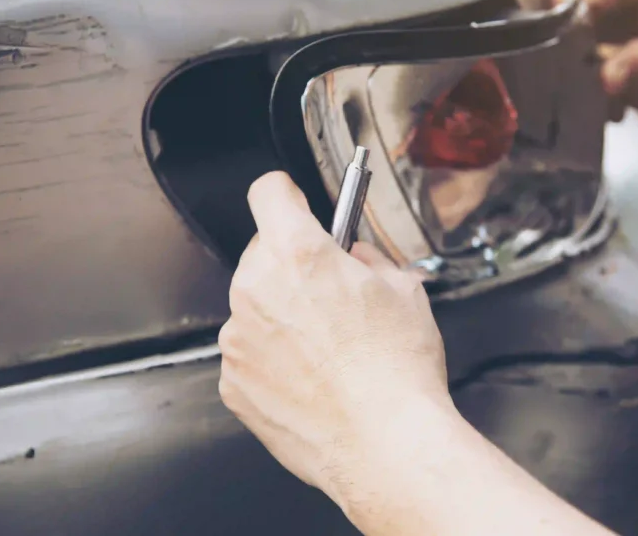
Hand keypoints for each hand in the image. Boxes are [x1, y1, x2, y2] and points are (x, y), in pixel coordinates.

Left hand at [218, 172, 450, 505]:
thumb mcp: (403, 288)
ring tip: (328, 348)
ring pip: (254, 305)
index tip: (293, 202)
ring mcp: (238, 339)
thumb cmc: (398, 372)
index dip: (286, 194)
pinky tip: (313, 377)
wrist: (386, 444)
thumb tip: (352, 257)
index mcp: (299, 255)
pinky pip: (249, 353)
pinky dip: (273, 358)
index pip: (269, 193)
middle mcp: (257, 290)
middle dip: (292, 265)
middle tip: (331, 294)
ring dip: (281, 314)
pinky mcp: (233, 382)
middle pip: (262, 253)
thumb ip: (366, 259)